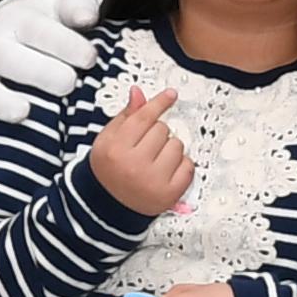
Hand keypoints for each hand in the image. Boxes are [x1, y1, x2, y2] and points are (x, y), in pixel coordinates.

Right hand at [0, 0, 110, 140]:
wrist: (22, 25)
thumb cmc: (55, 20)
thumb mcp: (70, 2)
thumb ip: (81, 3)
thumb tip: (87, 16)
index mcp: (20, 16)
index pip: (38, 29)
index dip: (65, 44)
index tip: (90, 58)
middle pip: (8, 58)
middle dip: (40, 73)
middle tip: (69, 84)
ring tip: (22, 112)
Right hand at [88, 87, 192, 216]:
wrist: (109, 204)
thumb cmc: (110, 168)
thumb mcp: (109, 139)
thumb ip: (126, 115)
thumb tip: (138, 93)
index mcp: (115, 149)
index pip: (144, 118)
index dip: (159, 103)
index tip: (170, 94)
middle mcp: (134, 165)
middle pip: (162, 129)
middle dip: (157, 133)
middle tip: (144, 147)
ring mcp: (153, 181)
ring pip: (177, 145)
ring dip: (169, 149)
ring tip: (154, 160)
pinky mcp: (169, 194)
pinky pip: (188, 165)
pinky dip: (181, 165)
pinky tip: (166, 170)